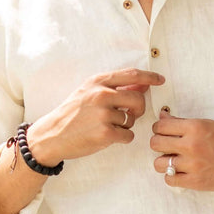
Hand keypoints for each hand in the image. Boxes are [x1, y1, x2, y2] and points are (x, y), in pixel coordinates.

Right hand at [28, 68, 164, 163]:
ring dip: (125, 125)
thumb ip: (115, 88)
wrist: (52, 134)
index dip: (150, 77)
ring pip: (132, 120)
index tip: (160, 80)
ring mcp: (103, 114)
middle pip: (138, 100)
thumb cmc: (72, 114)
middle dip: (138, 110)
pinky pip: (128, 135)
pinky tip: (108, 136)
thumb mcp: (89, 93)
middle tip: (129, 115)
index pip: (132, 75)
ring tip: (108, 126)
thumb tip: (142, 85)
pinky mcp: (105, 133)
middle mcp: (101, 95)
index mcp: (98, 82)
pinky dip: (122, 138)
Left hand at [150, 110, 213, 189]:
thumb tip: (163, 116)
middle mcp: (191, 145)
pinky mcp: (196, 182)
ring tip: (175, 161)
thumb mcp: (210, 124)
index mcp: (195, 127)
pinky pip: (169, 180)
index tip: (166, 133)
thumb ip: (184, 122)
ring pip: (159, 164)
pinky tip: (182, 173)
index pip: (160, 126)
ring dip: (164, 162)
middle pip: (155, 144)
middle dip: (160, 144)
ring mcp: (192, 165)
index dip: (160, 129)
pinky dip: (172, 177)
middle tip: (169, 147)